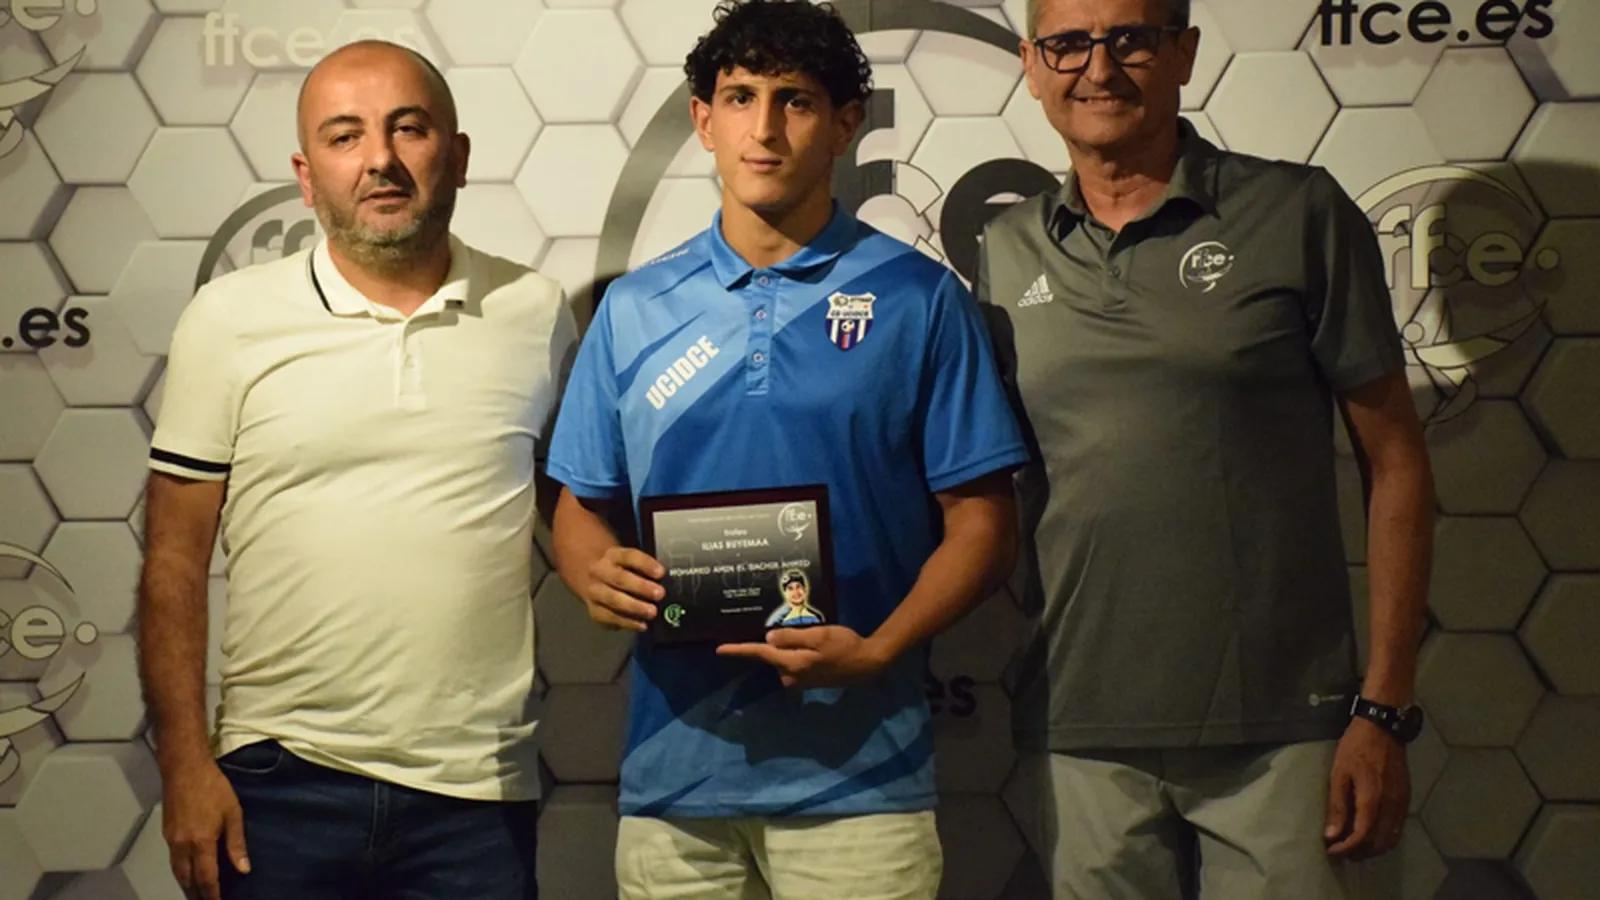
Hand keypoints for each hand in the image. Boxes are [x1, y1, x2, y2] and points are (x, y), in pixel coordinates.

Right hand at [162, 757, 249, 899]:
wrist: (184, 768)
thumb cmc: (213, 787)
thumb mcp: (233, 813)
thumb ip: (237, 844)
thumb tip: (243, 869)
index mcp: (201, 843)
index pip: (206, 878)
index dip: (213, 894)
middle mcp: (182, 846)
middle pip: (187, 880)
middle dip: (197, 894)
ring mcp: (171, 840)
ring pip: (177, 872)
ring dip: (187, 885)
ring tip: (197, 893)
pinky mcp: (166, 833)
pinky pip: (173, 860)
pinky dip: (181, 871)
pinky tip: (189, 871)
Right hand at [581, 547, 663, 630]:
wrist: (588, 575)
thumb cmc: (618, 569)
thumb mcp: (627, 561)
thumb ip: (643, 568)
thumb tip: (665, 581)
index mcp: (613, 555)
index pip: (629, 556)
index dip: (645, 564)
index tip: (661, 573)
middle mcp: (600, 571)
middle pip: (620, 578)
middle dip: (641, 587)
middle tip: (660, 594)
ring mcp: (593, 591)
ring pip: (613, 599)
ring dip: (634, 607)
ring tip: (652, 612)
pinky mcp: (592, 609)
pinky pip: (608, 617)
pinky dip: (626, 623)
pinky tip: (641, 625)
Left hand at [716, 626, 889, 687]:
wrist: (867, 664)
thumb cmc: (845, 645)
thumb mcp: (819, 635)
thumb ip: (792, 637)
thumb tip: (769, 638)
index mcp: (792, 664)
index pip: (760, 653)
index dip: (739, 650)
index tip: (719, 650)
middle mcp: (791, 676)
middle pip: (772, 654)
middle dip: (774, 641)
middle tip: (791, 626)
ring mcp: (799, 681)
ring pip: (783, 658)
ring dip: (789, 646)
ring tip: (811, 634)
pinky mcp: (806, 680)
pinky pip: (793, 662)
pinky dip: (796, 652)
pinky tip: (812, 645)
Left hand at [1325, 717, 1410, 858]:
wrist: (1383, 727)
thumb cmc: (1356, 747)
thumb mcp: (1339, 773)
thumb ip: (1337, 805)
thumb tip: (1332, 835)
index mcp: (1372, 799)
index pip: (1362, 836)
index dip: (1346, 848)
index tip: (1331, 850)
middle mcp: (1391, 805)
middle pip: (1380, 843)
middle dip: (1360, 852)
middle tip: (1341, 851)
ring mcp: (1402, 802)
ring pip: (1392, 839)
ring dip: (1374, 848)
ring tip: (1354, 846)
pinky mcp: (1406, 798)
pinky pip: (1398, 827)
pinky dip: (1385, 837)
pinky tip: (1370, 833)